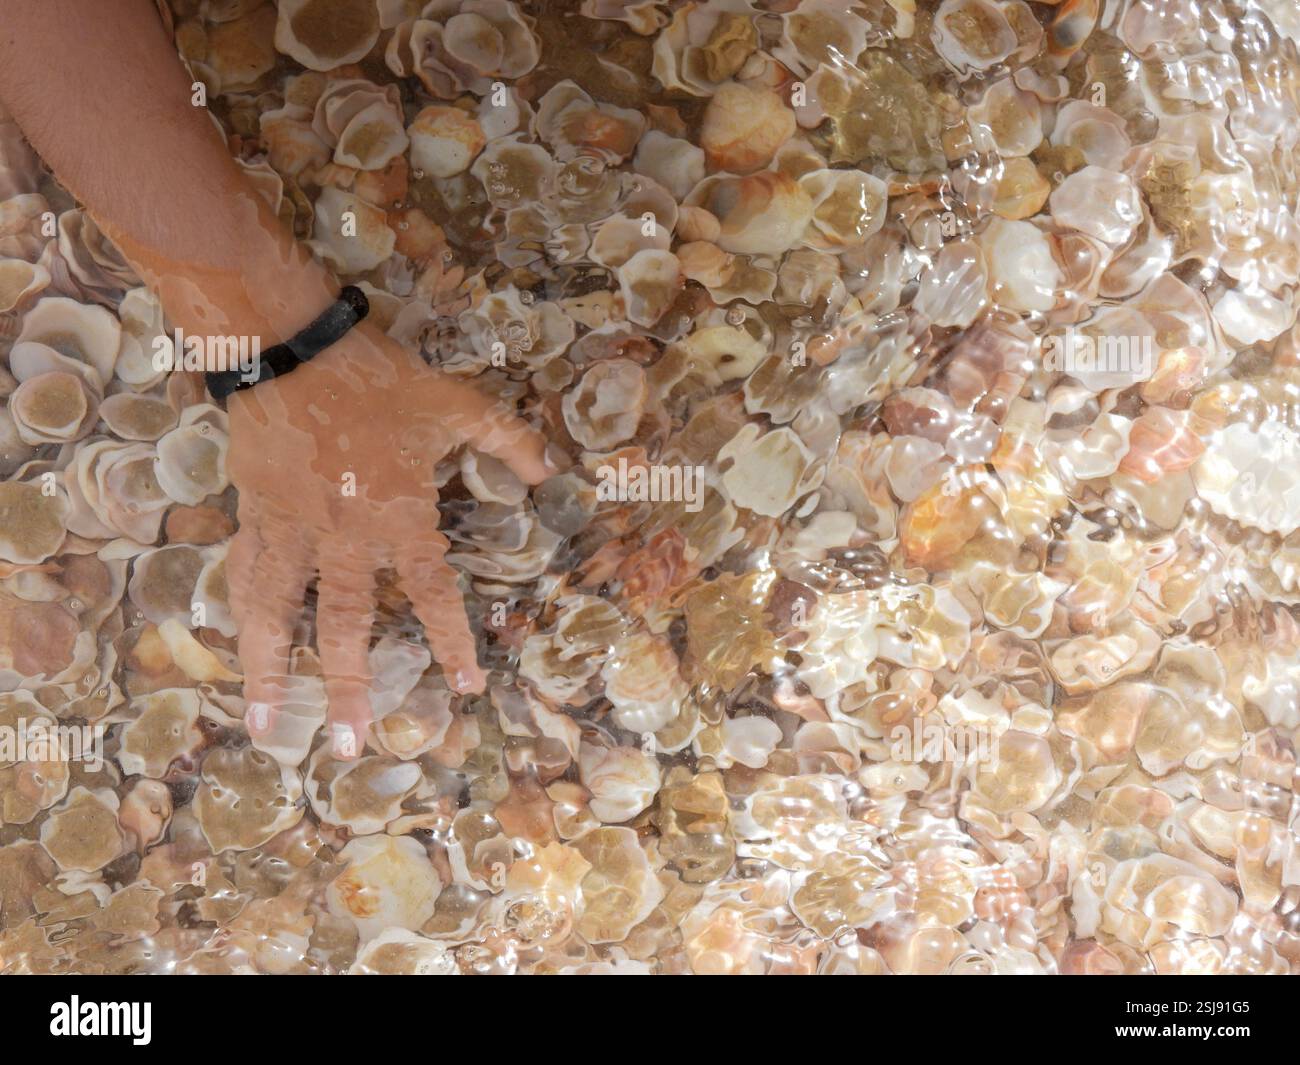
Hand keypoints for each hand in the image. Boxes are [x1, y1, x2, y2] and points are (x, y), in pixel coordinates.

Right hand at [226, 323, 550, 758]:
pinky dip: (240, 613)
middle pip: (343, 627)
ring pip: (277, 614)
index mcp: (398, 518)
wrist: (292, 347)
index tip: (465, 688)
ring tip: (264, 725)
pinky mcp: (254, 514)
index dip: (451, 643)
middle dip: (348, 689)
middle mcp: (343, 540)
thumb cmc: (379, 380)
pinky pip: (245, 573)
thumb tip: (552, 470)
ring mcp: (291, 531)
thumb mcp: (456, 404)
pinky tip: (235, 647)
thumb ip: (506, 441)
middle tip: (347, 748)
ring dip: (270, 672)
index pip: (432, 595)